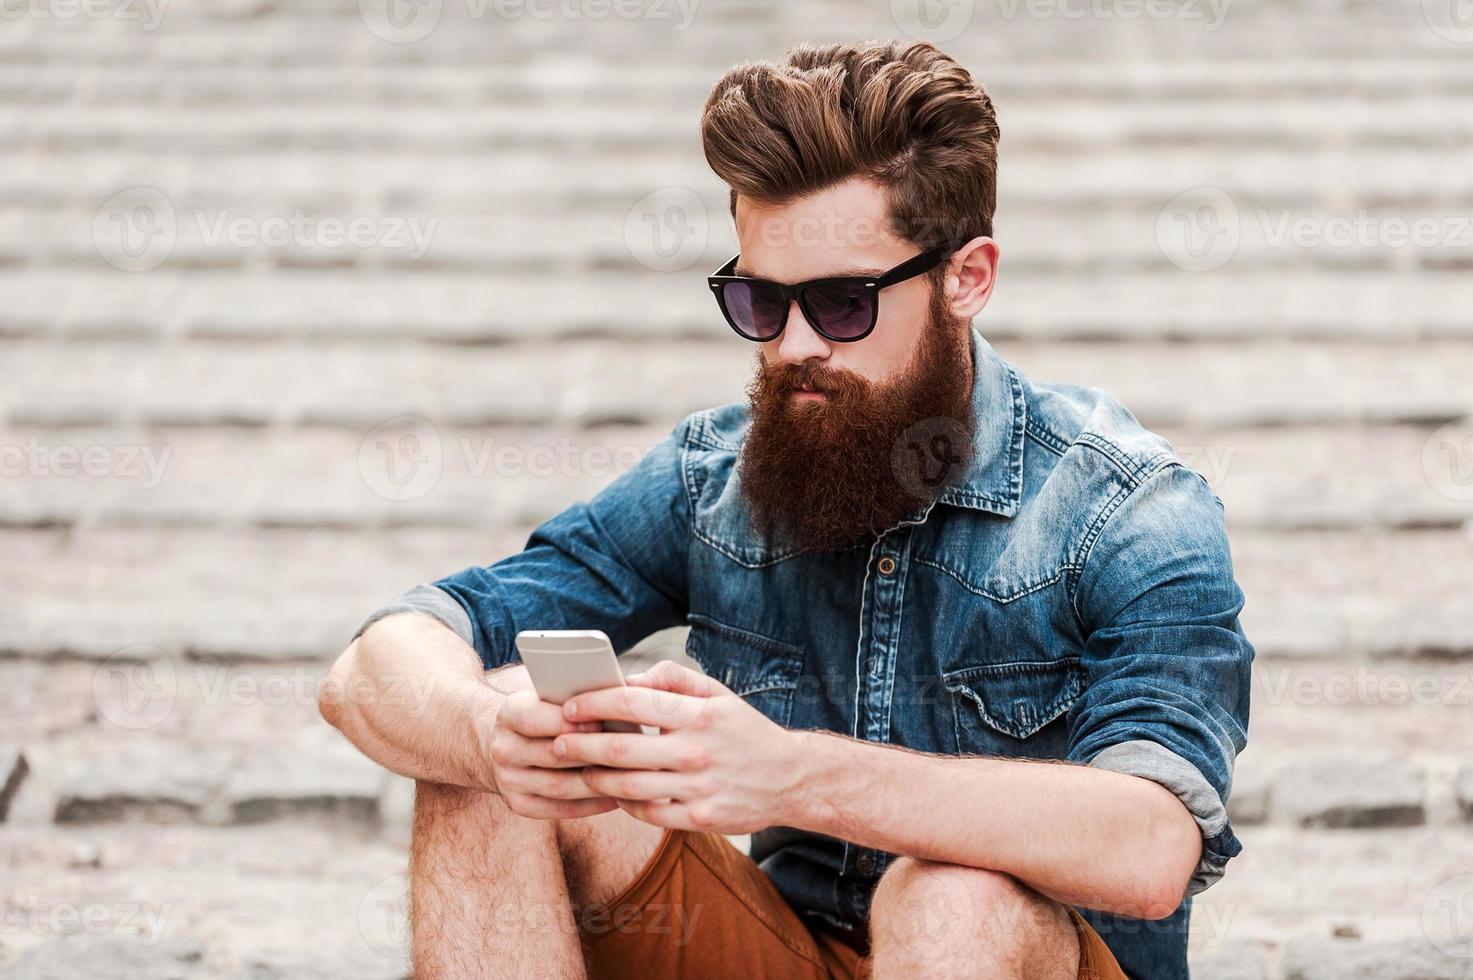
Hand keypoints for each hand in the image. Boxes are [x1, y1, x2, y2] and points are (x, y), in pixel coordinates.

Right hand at [487, 666, 619, 819]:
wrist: (508, 742)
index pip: (535, 718)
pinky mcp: (519, 804)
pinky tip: (617, 797)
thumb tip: (617, 701)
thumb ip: (574, 699)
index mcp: (508, 714)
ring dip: (597, 783)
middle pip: (552, 755)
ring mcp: (508, 780)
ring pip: (559, 786)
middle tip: (629, 754)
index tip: (602, 720)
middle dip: (591, 754)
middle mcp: (503, 749)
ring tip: (630, 777)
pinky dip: (591, 805)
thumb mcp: (549, 697)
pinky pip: (559, 809)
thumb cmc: (545, 713)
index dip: (569, 722)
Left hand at [553, 660, 800, 834]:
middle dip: (580, 746)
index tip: (570, 707)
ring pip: (628, 787)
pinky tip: (615, 793)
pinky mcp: (700, 819)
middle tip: (556, 743)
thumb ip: (674, 679)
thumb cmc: (745, 731)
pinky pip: (648, 814)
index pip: (633, 704)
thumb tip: (630, 677)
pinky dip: (625, 804)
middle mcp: (696, 751)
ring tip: (579, 770)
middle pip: (621, 750)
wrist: (791, 778)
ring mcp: (698, 788)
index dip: (594, 704)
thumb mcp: (718, 694)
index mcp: (698, 714)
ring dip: (594, 779)